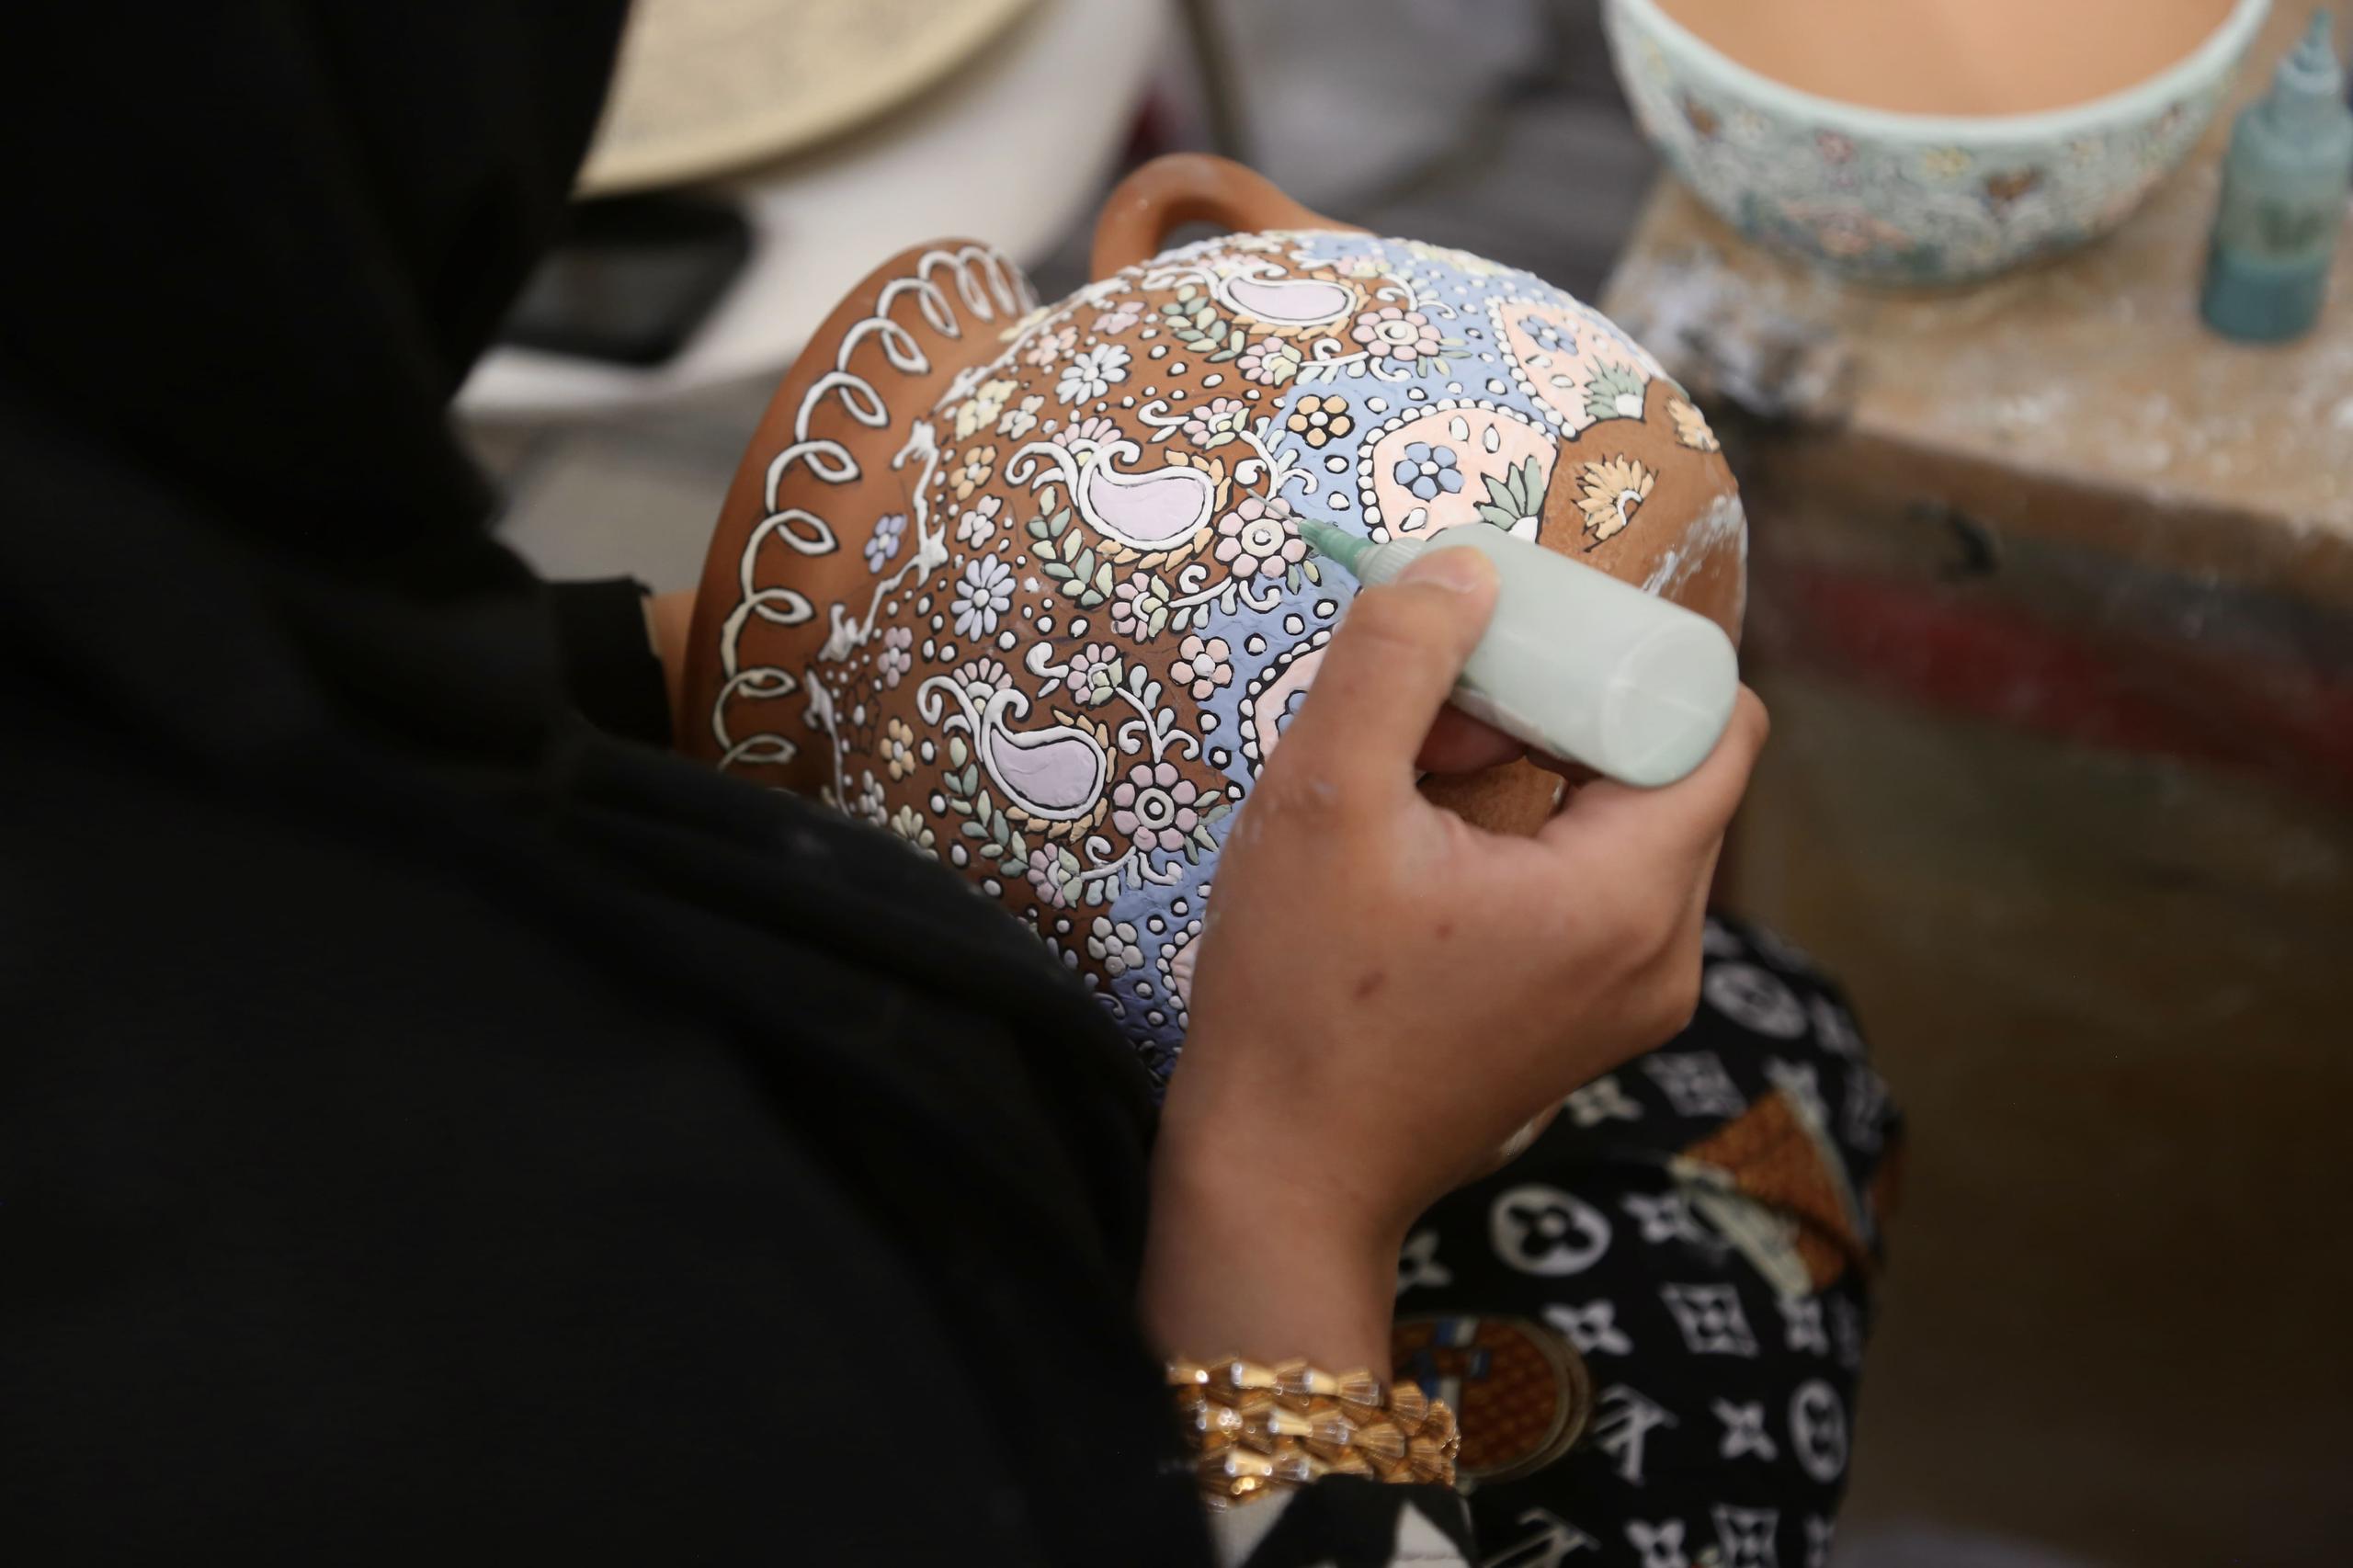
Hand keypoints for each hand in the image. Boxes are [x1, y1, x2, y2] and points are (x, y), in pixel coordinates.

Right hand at [1139, 546, 1766, 1368]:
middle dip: (1562, 711)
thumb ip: (1397, 661)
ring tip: (1417, 786)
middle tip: (1440, 715)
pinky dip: (1532, 843)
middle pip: (1667, 768)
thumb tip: (1466, 568)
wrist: (1281, 1178)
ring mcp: (1636, 1000)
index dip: (1626, 657)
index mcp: (1632, 894)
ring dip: (1539, 775)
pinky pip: (1598, 890)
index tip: (1520, 648)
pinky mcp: (1591, 1024)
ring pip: (1628, 827)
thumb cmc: (1299, 998)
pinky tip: (1428, 854)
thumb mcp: (1323, 800)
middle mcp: (1667, 953)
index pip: (1716, 720)